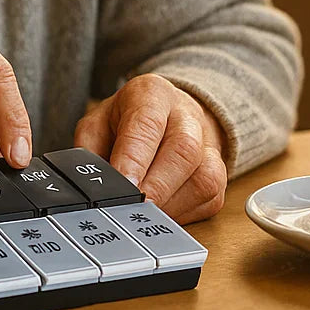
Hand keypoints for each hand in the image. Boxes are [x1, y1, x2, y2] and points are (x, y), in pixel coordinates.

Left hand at [74, 73, 227, 224]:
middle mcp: (186, 116)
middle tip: (132, 208)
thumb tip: (91, 188)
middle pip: (183, 150)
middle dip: (157, 186)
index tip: (123, 184)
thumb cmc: (126, 122)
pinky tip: (161, 215)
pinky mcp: (219, 176)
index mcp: (152, 94)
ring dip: (170, 205)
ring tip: (142, 215)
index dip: (135, 158)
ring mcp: (208, 145)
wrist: (169, 115)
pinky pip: (209, 200)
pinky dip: (182, 214)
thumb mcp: (98, 124)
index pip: (147, 124)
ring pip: (203, 179)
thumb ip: (90, 152)